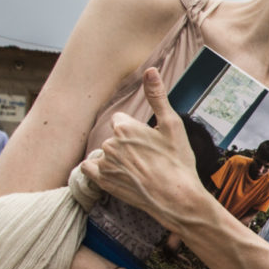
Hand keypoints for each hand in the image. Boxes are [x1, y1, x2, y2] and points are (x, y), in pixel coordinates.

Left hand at [85, 67, 208, 230]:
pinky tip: (117, 175)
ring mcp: (105, 164)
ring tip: (139, 171)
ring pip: (106, 154)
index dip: (136, 131)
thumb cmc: (178, 162)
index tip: (149, 143)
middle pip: (114, 138)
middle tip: (148, 159)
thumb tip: (150, 70)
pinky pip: (89, 169)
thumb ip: (157, 97)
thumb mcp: (172, 126)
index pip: (121, 122)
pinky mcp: (102, 182)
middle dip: (127, 146)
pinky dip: (99, 171)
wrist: (177, 198)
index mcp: (124, 127)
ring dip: (117, 159)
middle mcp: (110, 143)